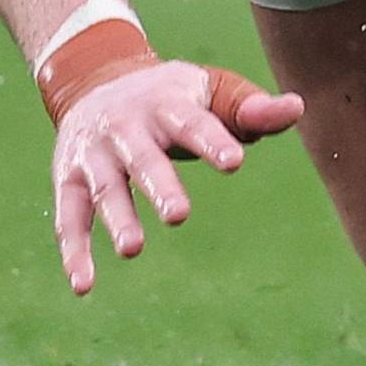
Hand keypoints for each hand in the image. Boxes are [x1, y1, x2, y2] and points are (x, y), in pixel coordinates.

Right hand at [49, 55, 303, 294]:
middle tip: (179, 215)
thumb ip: (250, 108)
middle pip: (144, 157)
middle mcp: (125, 126)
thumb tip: (297, 108)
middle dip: (159, 184)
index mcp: (166, 103)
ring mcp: (94, 154)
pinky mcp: (68, 177)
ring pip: (104, 188)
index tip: (234, 162)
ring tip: (133, 249)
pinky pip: (68, 216)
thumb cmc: (170, 97)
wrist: (94, 79)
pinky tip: (83, 285)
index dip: (213, 140)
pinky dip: (73, 250)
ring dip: (117, 217)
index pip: (192, 122)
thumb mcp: (209, 92)